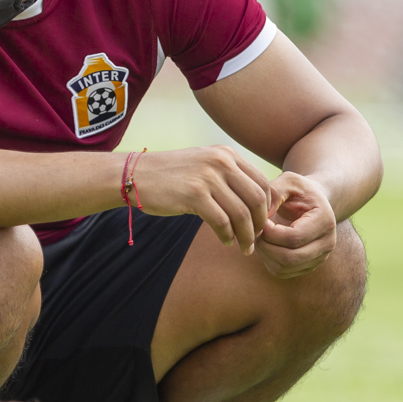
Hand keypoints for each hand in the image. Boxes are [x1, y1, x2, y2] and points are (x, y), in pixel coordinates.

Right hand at [129, 145, 272, 254]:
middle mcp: (221, 162)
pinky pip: (222, 222)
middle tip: (256, 239)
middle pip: (257, 199)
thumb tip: (254, 201)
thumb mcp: (203, 164)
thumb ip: (227, 175)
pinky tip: (226, 241)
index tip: (261, 223)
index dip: (268, 207)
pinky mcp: (194, 194)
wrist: (134, 175)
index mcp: (226, 154)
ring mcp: (208, 177)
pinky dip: (228, 236)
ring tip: (244, 247)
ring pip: (242, 213)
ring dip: (246, 235)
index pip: (262, 183)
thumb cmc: (169, 175)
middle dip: (260, 223)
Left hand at [255, 171, 337, 278]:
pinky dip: (267, 260)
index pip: (293, 237)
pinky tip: (266, 244)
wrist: (312, 203)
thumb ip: (275, 192)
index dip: (270, 232)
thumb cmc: (299, 191)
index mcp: (325, 222)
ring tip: (259, 235)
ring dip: (264, 254)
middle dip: (264, 245)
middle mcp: (327, 244)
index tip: (259, 219)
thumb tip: (261, 216)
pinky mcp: (307, 266)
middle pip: (289, 258)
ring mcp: (319, 258)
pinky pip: (281, 272)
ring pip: (283, 268)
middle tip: (255, 230)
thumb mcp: (288, 181)